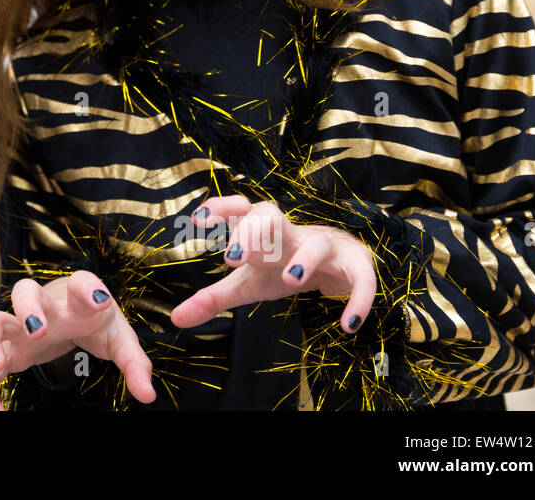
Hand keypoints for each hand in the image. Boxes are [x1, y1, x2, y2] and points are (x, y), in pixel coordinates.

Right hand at [0, 270, 155, 410]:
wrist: (71, 314)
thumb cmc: (94, 321)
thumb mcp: (119, 339)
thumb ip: (135, 364)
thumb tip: (146, 395)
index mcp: (77, 299)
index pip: (82, 282)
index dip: (89, 288)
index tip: (100, 300)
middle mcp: (45, 306)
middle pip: (25, 290)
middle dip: (28, 308)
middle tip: (37, 332)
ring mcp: (21, 325)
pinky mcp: (11, 349)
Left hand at [170, 195, 376, 333]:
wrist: (337, 260)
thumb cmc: (283, 266)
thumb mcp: (248, 283)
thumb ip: (212, 298)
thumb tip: (175, 318)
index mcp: (261, 230)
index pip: (239, 210)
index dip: (221, 210)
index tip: (199, 219)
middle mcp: (291, 232)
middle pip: (272, 220)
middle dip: (254, 234)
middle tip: (232, 256)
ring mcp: (324, 245)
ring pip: (316, 243)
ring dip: (304, 260)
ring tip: (291, 281)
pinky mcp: (354, 265)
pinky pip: (359, 278)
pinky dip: (356, 299)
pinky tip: (347, 324)